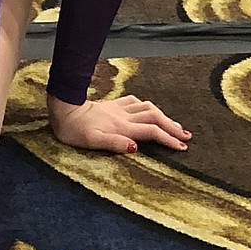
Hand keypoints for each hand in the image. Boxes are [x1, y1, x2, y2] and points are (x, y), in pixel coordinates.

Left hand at [47, 93, 190, 155]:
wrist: (63, 110)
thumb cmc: (74, 130)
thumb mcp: (92, 141)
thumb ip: (114, 143)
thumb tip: (136, 147)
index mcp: (122, 127)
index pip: (152, 132)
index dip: (168, 138)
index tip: (182, 147)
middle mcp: (124, 116)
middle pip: (155, 118)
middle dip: (173, 127)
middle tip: (187, 137)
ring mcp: (119, 109)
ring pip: (148, 108)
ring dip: (164, 116)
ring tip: (175, 125)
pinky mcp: (112, 105)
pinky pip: (135, 102)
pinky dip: (147, 106)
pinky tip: (150, 110)